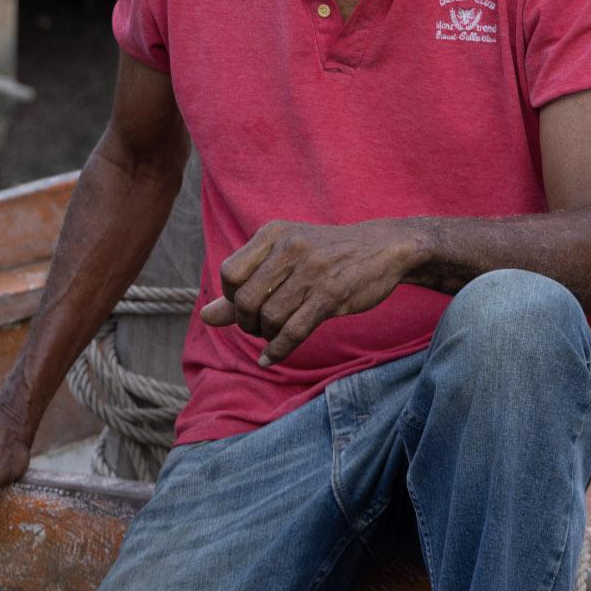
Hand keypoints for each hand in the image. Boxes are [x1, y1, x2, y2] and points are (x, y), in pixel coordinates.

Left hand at [199, 219, 426, 365]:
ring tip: (274, 335)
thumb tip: (204, 317)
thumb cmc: (328, 255)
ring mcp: (312, 271)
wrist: (385, 248)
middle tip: (260, 326)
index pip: (229, 273)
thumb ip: (245, 286)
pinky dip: (278, 350)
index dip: (231, 298)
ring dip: (266, 336)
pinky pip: (293, 331)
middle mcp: (291, 248)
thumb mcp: (285, 259)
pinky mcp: (332, 294)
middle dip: (247, 322)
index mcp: (274, 233)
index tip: (247, 305)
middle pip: (246, 300)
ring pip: (269, 317)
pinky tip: (272, 358)